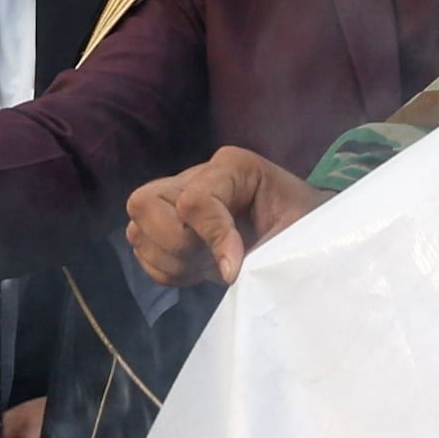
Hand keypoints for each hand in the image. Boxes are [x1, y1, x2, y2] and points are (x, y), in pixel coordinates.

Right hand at [121, 147, 318, 290]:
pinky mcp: (161, 226)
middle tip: (212, 259)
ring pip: (137, 229)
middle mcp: (192, 176)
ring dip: (172, 259)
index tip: (233, 270)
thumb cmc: (301, 225)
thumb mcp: (293, 232)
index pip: (195, 200)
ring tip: (208, 264)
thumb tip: (226, 271)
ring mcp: (171, 199)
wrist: (297, 233)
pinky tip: (198, 268)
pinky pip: (142, 252)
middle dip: (176, 243)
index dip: (212, 239)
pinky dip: (167, 270)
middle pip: (146, 204)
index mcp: (232, 166)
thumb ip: (261, 249)